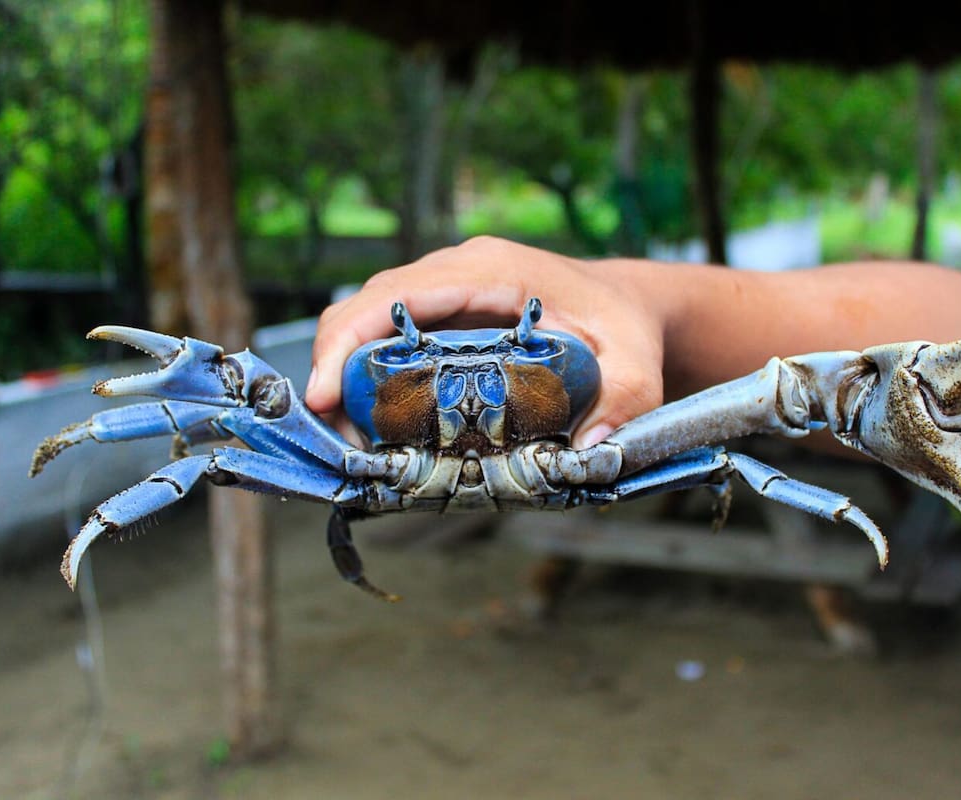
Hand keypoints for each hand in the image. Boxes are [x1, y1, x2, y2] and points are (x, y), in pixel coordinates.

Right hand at [306, 236, 667, 447]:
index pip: (399, 293)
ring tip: (349, 438)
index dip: (350, 338)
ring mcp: (448, 289)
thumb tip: (584, 448)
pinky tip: (372, 423)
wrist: (627, 306)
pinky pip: (389, 335)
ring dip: (344, 374)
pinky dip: (367, 374)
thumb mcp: (638, 367)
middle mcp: (460, 271)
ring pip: (368, 318)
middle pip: (367, 304)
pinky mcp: (445, 313)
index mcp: (494, 271)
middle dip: (333, 364)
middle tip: (333, 435)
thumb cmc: (625, 329)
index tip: (323, 392)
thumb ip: (623, 402)